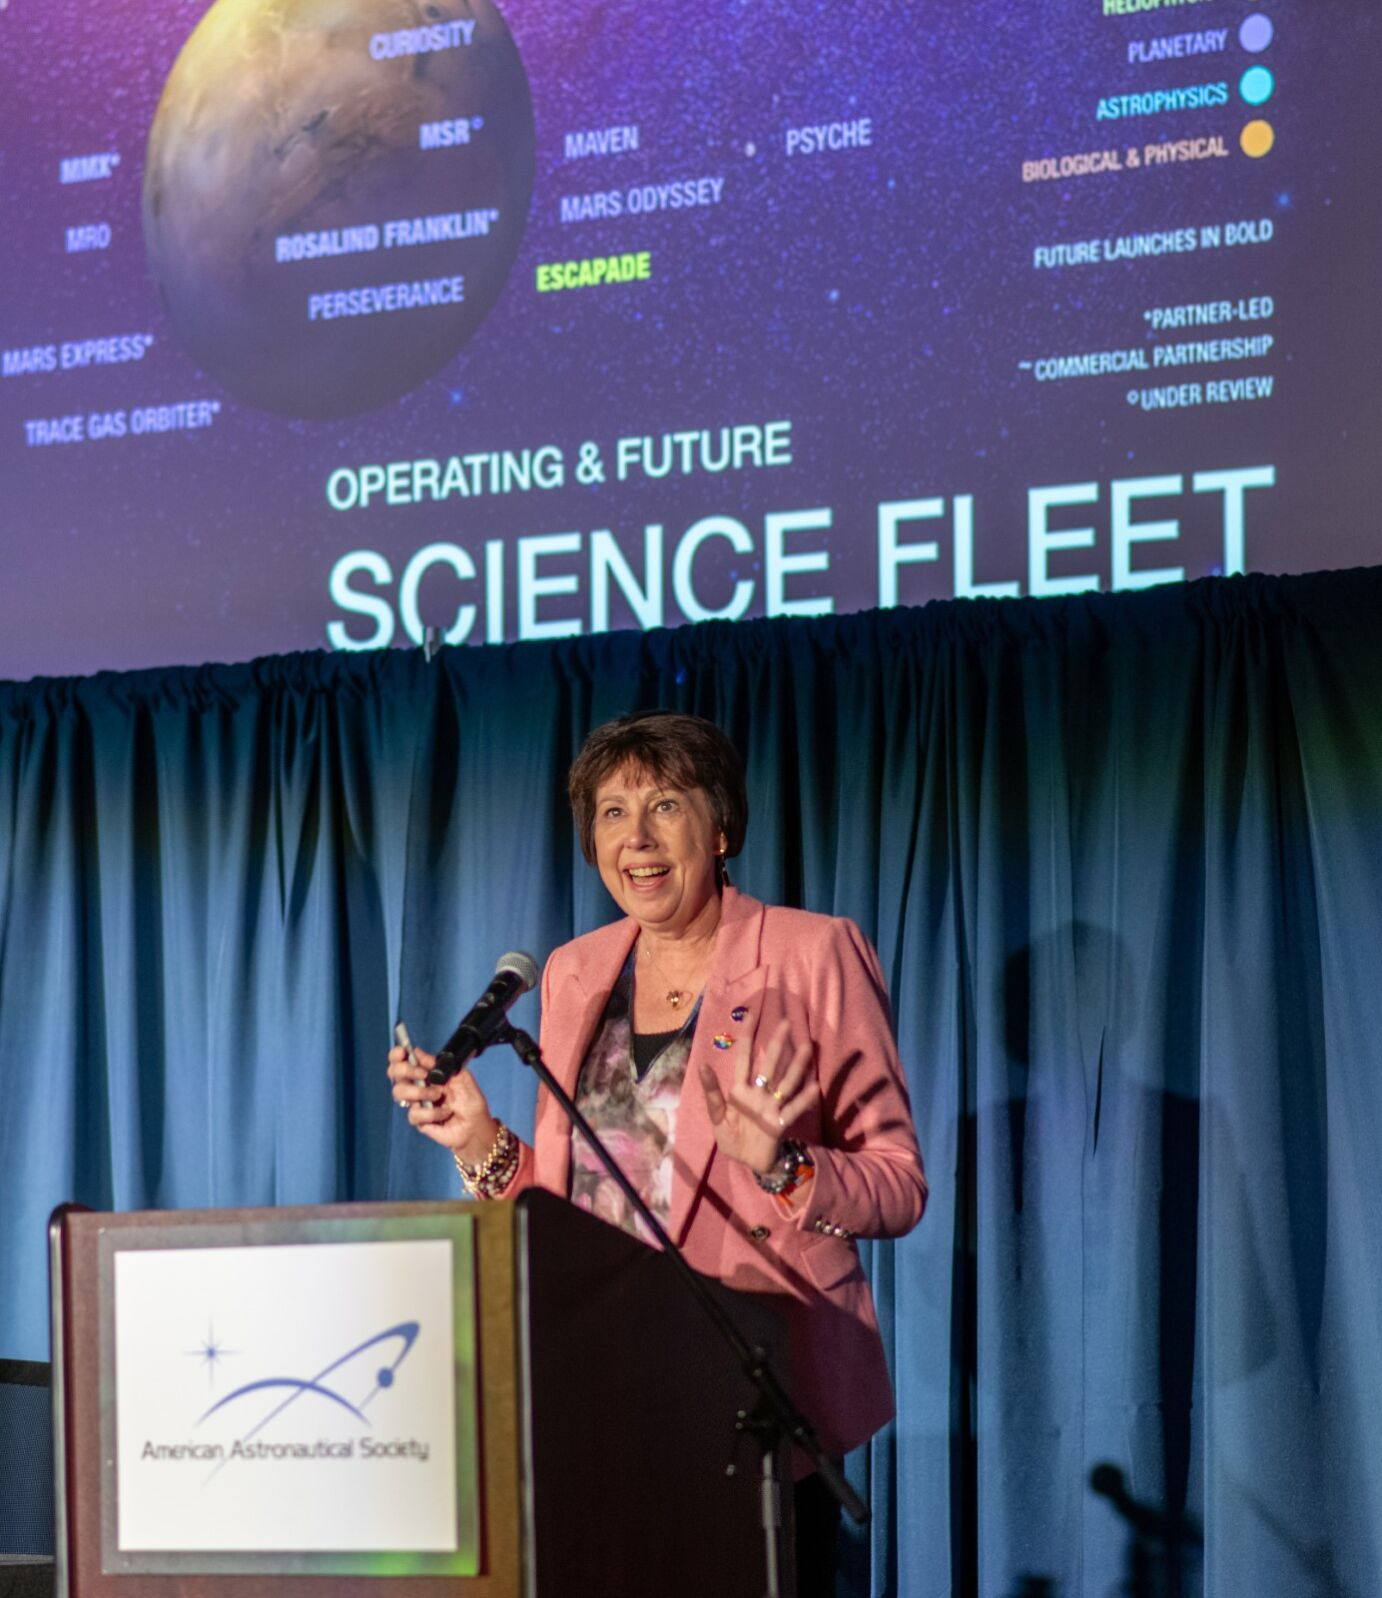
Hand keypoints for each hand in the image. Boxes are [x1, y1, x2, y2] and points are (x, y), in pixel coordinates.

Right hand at [386, 1044, 498, 1164]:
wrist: (476, 1123)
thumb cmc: (469, 1099)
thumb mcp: (459, 1075)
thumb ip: (439, 1063)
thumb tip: (419, 1053)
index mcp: (425, 1072)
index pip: (402, 1061)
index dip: (396, 1054)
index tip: (403, 1052)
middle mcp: (417, 1086)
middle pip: (395, 1074)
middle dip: (406, 1070)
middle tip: (423, 1074)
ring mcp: (416, 1103)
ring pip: (399, 1092)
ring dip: (420, 1092)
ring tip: (438, 1095)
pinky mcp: (418, 1120)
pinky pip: (414, 1113)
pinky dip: (432, 1113)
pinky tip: (444, 1113)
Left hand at [698, 1018, 817, 1173]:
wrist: (747, 1163)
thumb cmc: (732, 1138)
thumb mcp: (717, 1117)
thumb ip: (711, 1093)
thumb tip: (701, 1065)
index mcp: (740, 1091)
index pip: (744, 1057)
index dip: (747, 1036)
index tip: (752, 1014)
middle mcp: (758, 1094)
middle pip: (769, 1065)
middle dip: (777, 1045)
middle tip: (787, 1023)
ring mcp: (771, 1107)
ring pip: (784, 1083)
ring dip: (795, 1066)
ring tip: (806, 1048)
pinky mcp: (779, 1123)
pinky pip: (792, 1109)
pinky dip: (803, 1099)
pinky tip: (814, 1087)